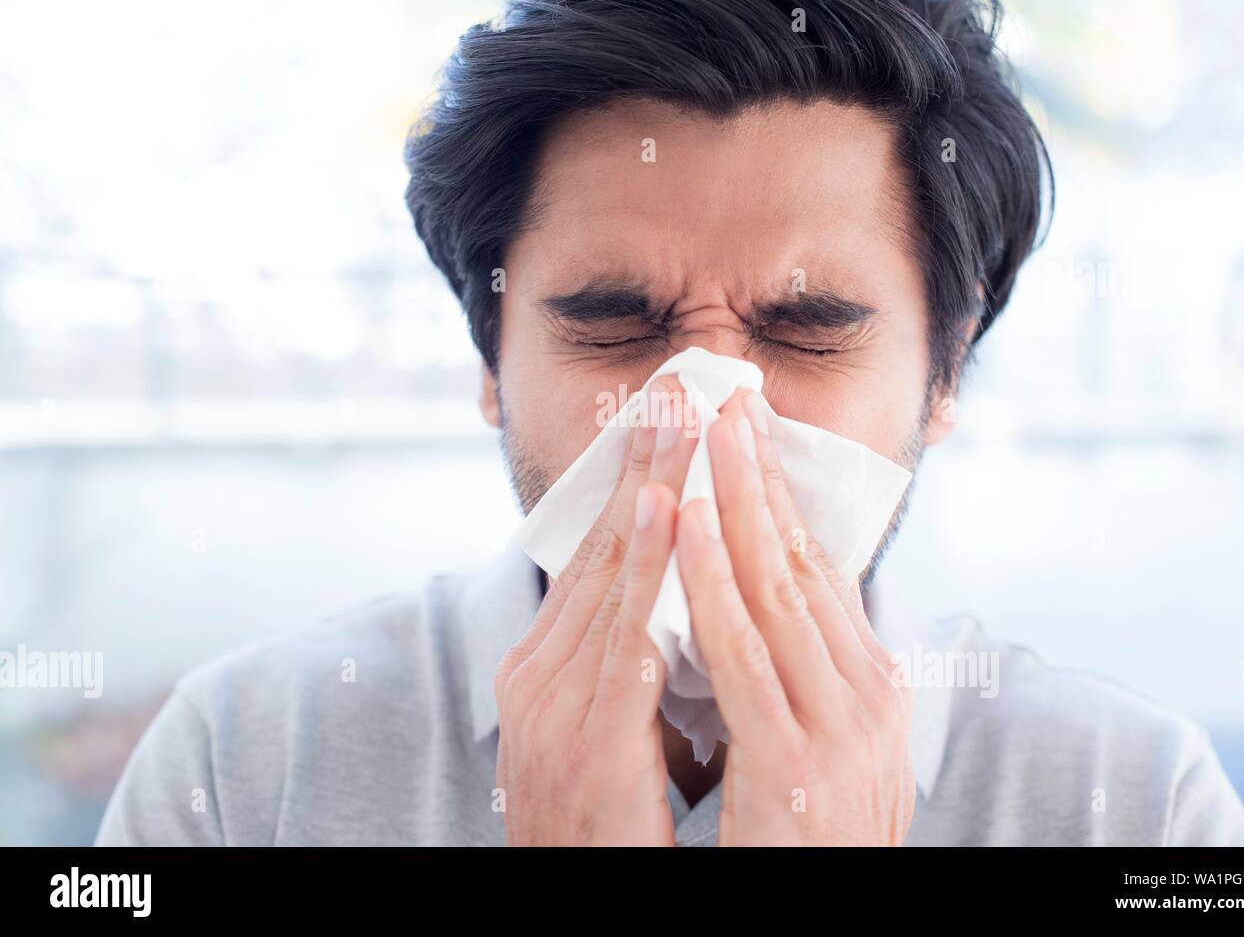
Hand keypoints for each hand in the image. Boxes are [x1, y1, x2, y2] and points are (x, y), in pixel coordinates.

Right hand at [493, 378, 698, 844]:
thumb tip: (679, 605)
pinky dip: (640, 566)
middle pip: (599, 546)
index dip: (635, 481)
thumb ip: (633, 663)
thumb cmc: (607, 828)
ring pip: (609, 574)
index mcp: (549, 668)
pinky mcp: (584, 740)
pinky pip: (622, 638)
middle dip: (641, 460)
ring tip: (674, 413)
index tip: (668, 418)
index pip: (599, 555)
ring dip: (645, 485)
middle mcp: (540, 673)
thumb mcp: (613, 728)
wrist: (579, 902)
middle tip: (675, 383)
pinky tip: (660, 507)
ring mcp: (554, 703)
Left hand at [675, 390, 914, 845]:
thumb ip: (794, 677)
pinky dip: (713, 578)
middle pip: (804, 559)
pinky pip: (745, 652)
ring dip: (739, 498)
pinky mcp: (798, 762)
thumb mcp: (814, 743)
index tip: (749, 432)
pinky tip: (688, 519)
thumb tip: (755, 611)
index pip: (819, 570)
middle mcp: (869, 695)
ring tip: (709, 426)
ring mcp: (841, 726)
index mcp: (871, 686)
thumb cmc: (808, 841)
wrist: (822, 909)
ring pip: (777, 587)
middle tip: (731, 394)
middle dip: (763, 472)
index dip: (780, 495)